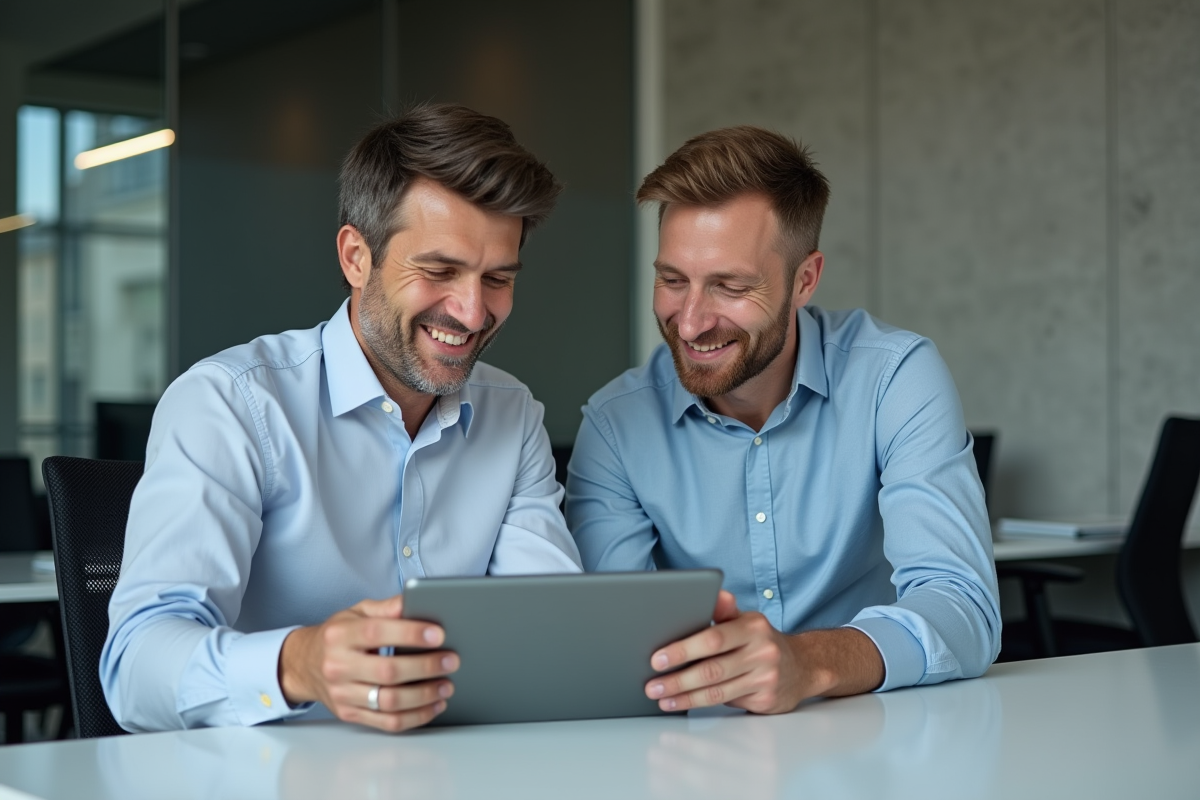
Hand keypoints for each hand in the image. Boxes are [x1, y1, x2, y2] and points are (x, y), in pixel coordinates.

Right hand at [279, 595, 457, 731]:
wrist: (303, 664)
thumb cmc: (337, 636)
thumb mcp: (356, 612)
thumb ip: (387, 608)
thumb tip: (416, 599)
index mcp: (340, 635)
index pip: (377, 633)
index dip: (410, 634)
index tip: (439, 634)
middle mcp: (338, 666)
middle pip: (387, 671)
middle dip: (425, 667)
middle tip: (451, 660)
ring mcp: (342, 694)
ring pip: (389, 702)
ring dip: (424, 696)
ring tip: (447, 685)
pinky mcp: (349, 714)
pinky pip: (387, 722)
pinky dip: (416, 716)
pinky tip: (434, 705)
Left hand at [644, 591, 883, 713]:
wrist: (804, 667)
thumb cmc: (762, 641)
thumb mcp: (746, 620)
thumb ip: (724, 610)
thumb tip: (712, 591)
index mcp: (753, 627)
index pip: (713, 639)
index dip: (683, 650)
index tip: (658, 658)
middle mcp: (762, 652)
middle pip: (711, 670)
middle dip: (677, 680)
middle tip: (651, 685)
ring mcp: (766, 678)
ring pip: (717, 691)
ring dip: (684, 697)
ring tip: (661, 697)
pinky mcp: (766, 700)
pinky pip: (728, 702)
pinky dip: (701, 704)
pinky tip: (683, 703)